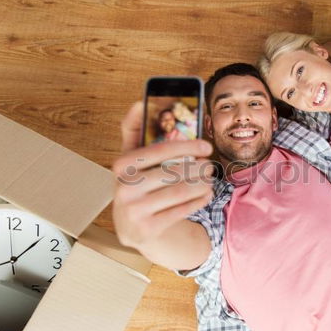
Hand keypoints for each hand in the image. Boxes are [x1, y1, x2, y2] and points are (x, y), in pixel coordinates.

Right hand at [112, 101, 213, 251]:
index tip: (206, 146)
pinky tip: (205, 195)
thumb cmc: (139, 184)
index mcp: (120, 165)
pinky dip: (198, 200)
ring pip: (180, 192)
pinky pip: (182, 210)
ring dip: (201, 184)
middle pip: (173, 172)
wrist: (133, 227)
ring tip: (209, 179)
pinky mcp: (147, 229)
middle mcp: (123, 188)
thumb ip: (136, 130)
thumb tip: (142, 101)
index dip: (187, 146)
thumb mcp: (133, 160)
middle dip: (198, 167)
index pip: (159, 149)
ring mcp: (134, 211)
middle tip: (210, 166)